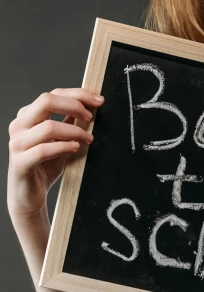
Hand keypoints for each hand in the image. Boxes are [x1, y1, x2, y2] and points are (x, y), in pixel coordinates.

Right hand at [7, 88, 103, 219]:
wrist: (30, 196)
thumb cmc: (45, 166)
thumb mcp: (61, 139)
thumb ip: (70, 122)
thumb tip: (90, 105)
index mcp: (28, 116)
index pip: (53, 94)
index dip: (78, 94)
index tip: (99, 100)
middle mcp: (19, 126)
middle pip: (46, 101)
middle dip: (75, 106)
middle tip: (91, 117)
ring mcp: (17, 144)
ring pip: (49, 127)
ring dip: (74, 132)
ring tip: (88, 139)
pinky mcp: (20, 163)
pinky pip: (44, 150)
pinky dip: (64, 147)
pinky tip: (75, 148)